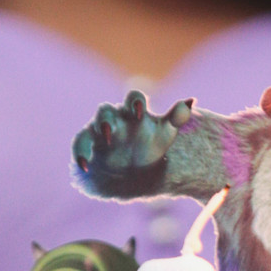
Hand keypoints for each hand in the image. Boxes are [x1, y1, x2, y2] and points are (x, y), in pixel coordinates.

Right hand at [73, 91, 191, 187]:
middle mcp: (113, 119)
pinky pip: (79, 146)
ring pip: (90, 128)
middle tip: (111, 131)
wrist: (133, 171)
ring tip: (102, 144)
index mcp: (133, 112)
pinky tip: (84, 167)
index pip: (133, 99)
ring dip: (94, 134)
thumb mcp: (165, 134)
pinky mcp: (86, 148)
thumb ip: (176, 118)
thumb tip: (190, 101)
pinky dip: (80, 155)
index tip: (141, 113)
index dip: (135, 103)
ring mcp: (97, 133)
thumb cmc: (150, 145)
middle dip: (106, 119)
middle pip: (105, 110)